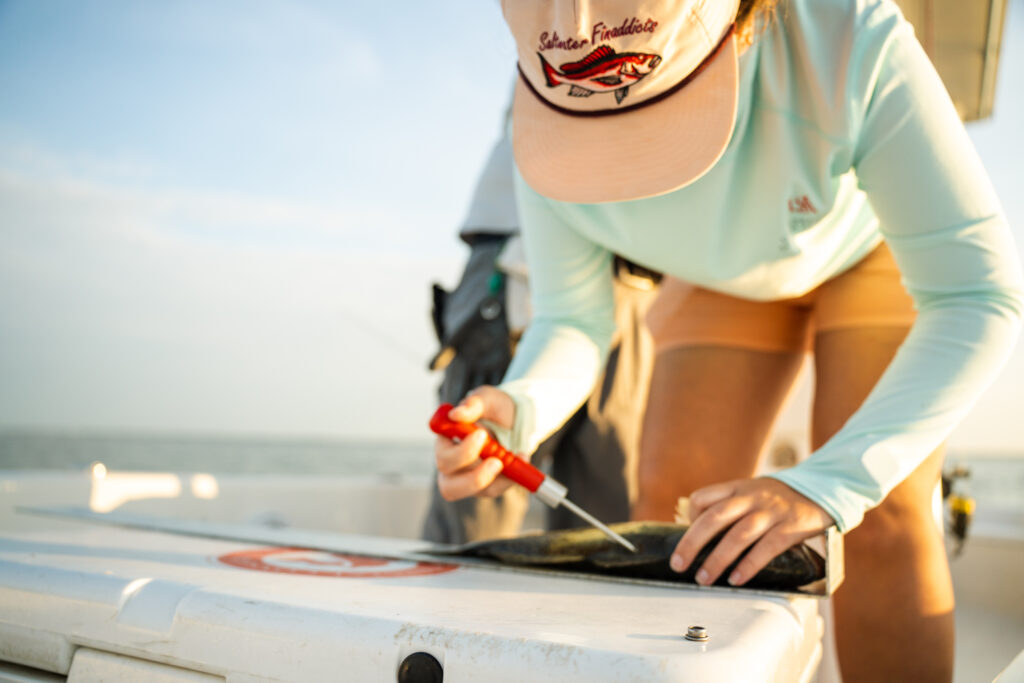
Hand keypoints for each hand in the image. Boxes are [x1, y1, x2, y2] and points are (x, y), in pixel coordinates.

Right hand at [434, 386, 516, 500]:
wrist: (514, 419)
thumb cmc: (494, 408)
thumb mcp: (487, 398)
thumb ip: (473, 404)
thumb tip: (456, 414)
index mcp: (446, 441)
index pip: (443, 456)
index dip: (460, 453)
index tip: (481, 435)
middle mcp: (452, 464)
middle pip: (449, 485)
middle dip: (474, 477)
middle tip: (496, 461)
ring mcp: (467, 478)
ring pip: (473, 491)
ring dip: (494, 479)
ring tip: (512, 460)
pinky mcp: (485, 486)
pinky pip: (495, 490)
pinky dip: (510, 478)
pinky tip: (521, 458)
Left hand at [669, 478, 833, 585]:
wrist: (824, 490)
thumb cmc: (782, 499)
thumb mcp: (754, 493)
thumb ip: (733, 508)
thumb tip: (706, 537)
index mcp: (738, 488)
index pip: (703, 497)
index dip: (690, 517)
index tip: (687, 537)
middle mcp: (751, 497)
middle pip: (714, 518)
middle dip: (692, 543)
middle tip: (678, 565)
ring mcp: (771, 511)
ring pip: (738, 535)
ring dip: (717, 559)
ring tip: (704, 578)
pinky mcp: (791, 527)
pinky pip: (766, 547)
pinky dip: (749, 565)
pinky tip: (737, 579)